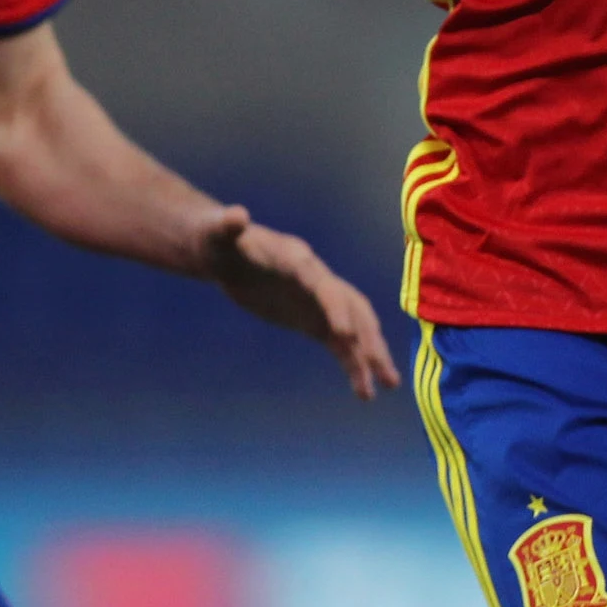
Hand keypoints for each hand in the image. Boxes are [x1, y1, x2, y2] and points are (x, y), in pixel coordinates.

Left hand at [198, 206, 401, 399]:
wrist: (224, 250)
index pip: (325, 286)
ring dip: (372, 354)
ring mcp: (318, 301)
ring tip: (389, 384)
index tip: (343, 335)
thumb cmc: (218, 239)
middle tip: (383, 367)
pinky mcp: (312, 319)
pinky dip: (353, 364)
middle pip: (353, 308)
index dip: (334, 308)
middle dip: (369, 336)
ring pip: (355, 328)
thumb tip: (235, 215)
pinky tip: (364, 390)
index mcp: (299, 261)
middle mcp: (318, 280)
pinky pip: (339, 344)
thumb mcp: (217, 234)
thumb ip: (228, 227)